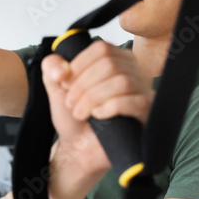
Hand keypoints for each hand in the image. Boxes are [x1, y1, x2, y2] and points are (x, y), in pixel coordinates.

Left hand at [41, 40, 152, 174]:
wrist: (79, 149)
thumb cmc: (74, 118)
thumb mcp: (56, 88)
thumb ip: (52, 68)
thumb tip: (61, 68)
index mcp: (115, 60)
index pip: (101, 48)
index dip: (78, 66)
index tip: (65, 84)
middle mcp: (133, 72)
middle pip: (110, 64)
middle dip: (82, 85)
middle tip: (70, 103)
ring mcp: (143, 92)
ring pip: (122, 82)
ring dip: (92, 98)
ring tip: (79, 113)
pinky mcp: (147, 114)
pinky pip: (134, 102)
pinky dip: (110, 107)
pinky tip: (98, 116)